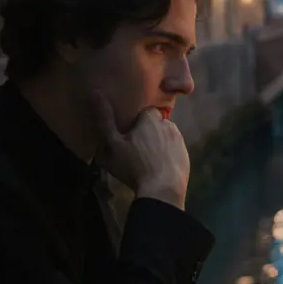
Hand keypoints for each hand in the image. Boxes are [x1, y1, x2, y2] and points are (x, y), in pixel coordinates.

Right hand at [92, 92, 189, 209]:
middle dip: (149, 131)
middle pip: (157, 123)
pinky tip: (160, 166)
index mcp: (151, 120)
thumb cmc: (135, 166)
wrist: (162, 190)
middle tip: (137, 147)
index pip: (146, 111)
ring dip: (159, 142)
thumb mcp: (113, 144)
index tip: (129, 133)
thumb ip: (105, 120)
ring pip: (167, 136)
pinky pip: (175, 150)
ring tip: (148, 157)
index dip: (137, 121)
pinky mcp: (186, 156)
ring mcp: (180, 141)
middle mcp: (169, 125)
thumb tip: (96, 93)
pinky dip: (168, 154)